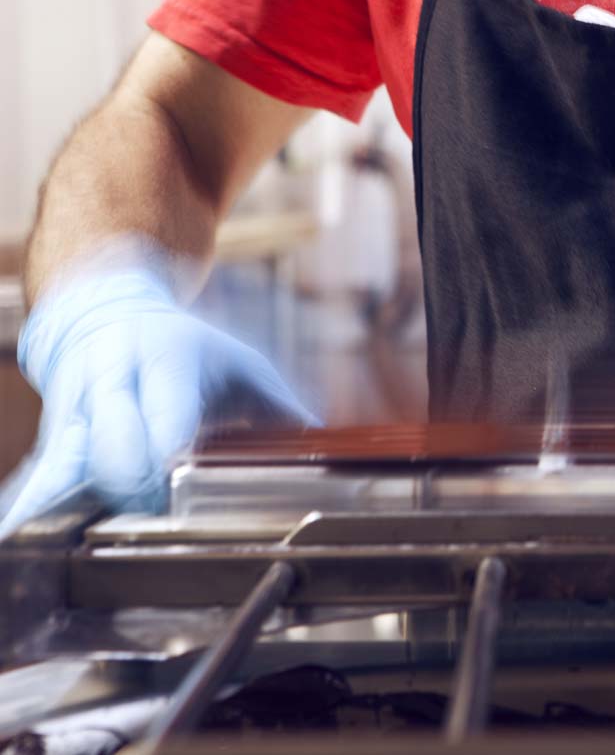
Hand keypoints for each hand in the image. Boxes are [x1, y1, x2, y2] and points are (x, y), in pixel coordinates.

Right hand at [1, 265, 316, 532]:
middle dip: (135, 496)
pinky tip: (33, 554)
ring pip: (63, 469)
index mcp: (164, 359)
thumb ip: (283, 412)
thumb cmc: (185, 349)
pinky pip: (38, 484)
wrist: (99, 310)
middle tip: (162, 533)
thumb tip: (329, 458)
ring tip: (98, 557)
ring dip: (82, 516)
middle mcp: (109, 381)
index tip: (183, 498)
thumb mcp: (241, 365)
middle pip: (112, 448)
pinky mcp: (47, 441)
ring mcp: (71, 411)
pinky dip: (38, 517)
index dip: (171, 460)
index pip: (166, 418)